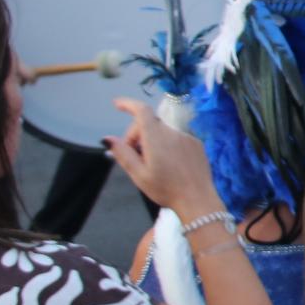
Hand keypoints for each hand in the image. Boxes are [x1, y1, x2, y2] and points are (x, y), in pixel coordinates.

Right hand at [103, 99, 220, 214]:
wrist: (197, 199)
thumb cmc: (166, 189)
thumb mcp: (139, 174)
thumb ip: (123, 154)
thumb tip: (108, 138)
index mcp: (156, 138)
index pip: (141, 111)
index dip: (128, 104)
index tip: (117, 104)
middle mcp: (173, 132)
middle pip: (149, 124)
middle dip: (137, 136)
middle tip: (134, 158)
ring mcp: (186, 137)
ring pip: (162, 132)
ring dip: (152, 142)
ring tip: (153, 165)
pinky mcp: (196, 143)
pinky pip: (176, 138)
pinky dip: (167, 145)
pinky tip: (169, 165)